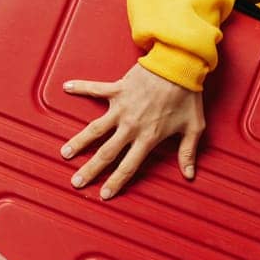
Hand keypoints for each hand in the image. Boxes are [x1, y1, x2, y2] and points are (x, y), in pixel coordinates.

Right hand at [59, 63, 204, 198]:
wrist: (179, 65)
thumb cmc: (187, 95)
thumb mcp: (194, 127)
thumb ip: (188, 152)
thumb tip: (189, 175)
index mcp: (148, 138)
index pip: (128, 167)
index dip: (116, 183)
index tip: (104, 194)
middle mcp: (131, 126)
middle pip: (106, 153)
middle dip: (90, 170)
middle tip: (76, 182)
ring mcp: (121, 107)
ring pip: (95, 129)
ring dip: (79, 141)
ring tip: (65, 152)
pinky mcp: (118, 89)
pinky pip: (95, 89)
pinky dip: (81, 87)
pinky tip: (67, 88)